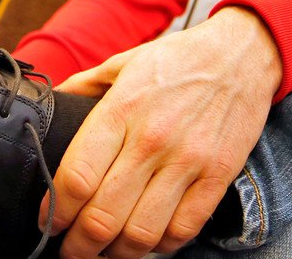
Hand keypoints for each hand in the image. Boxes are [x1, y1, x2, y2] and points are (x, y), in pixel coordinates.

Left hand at [42, 7, 281, 258]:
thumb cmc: (179, 59)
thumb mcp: (124, 61)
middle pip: (103, 217)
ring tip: (106, 253)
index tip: (49, 222)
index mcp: (122, 110)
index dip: (56, 212)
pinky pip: (183, 230)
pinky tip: (149, 240)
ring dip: (117, 254)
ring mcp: (188, 161)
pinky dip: (161, 246)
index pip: (77, 178)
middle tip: (71, 251)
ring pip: (141, 234)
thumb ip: (84, 84)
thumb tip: (50, 103)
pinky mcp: (219, 175)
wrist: (242, 52)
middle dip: (78, 246)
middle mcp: (152, 139)